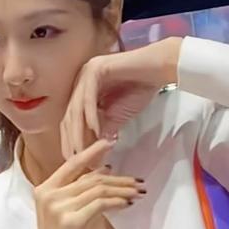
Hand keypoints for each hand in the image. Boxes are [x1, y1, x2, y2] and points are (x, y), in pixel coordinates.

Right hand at [29, 138, 143, 228]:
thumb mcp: (65, 214)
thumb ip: (78, 193)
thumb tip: (104, 171)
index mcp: (44, 189)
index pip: (72, 164)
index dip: (92, 151)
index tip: (111, 142)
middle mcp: (49, 195)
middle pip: (91, 177)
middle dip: (119, 178)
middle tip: (138, 181)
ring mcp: (58, 207)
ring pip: (98, 189)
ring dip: (122, 189)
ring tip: (138, 193)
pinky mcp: (71, 221)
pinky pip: (100, 204)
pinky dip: (117, 202)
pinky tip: (128, 203)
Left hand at [61, 37, 182, 157]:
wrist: (159, 69)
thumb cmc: (141, 89)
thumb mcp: (118, 115)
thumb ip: (105, 131)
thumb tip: (95, 154)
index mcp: (83, 89)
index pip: (71, 119)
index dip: (70, 140)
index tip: (73, 160)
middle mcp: (81, 79)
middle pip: (70, 114)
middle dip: (71, 139)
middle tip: (74, 159)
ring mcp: (87, 72)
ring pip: (77, 107)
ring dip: (78, 131)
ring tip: (80, 150)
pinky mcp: (96, 69)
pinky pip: (89, 96)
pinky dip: (90, 114)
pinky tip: (94, 129)